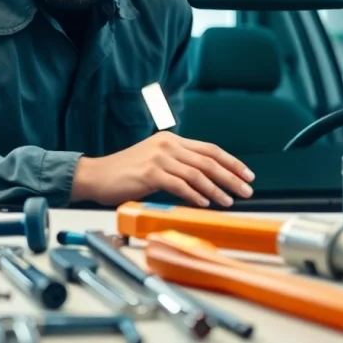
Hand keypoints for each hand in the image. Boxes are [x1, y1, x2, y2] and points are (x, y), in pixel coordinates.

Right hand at [70, 131, 254, 206]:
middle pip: (208, 160)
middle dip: (231, 176)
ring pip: (197, 173)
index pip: (210, 149)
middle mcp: (167, 145)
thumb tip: (207, 181)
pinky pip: (180, 185)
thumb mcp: (155, 162)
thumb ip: (178, 165)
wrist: (96, 175)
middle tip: (247, 190)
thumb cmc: (125, 173)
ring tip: (228, 201)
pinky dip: (195, 195)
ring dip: (217, 189)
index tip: (247, 175)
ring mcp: (158, 158)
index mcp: (171, 140)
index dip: (231, 162)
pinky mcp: (150, 173)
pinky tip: (205, 203)